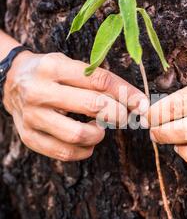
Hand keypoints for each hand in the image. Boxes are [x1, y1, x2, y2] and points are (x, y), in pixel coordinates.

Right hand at [3, 51, 147, 160]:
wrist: (11, 82)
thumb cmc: (50, 74)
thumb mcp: (70, 65)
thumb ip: (99, 80)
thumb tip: (137, 103)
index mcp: (52, 67)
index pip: (98, 80)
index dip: (126, 93)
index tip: (142, 104)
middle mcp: (39, 91)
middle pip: (92, 106)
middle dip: (117, 114)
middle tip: (124, 117)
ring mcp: (31, 116)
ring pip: (78, 135)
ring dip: (99, 135)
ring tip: (98, 128)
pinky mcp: (28, 137)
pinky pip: (64, 152)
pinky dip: (84, 151)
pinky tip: (87, 142)